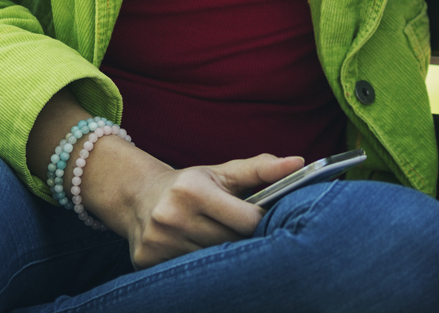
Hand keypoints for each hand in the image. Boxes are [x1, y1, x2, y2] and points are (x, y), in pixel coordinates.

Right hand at [91, 149, 303, 268]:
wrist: (139, 196)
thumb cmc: (192, 184)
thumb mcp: (224, 173)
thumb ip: (262, 169)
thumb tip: (299, 163)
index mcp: (192, 189)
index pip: (247, 220)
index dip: (261, 222)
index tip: (264, 220)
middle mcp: (171, 215)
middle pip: (231, 244)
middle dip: (244, 241)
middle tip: (248, 236)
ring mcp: (158, 242)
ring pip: (212, 263)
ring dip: (225, 258)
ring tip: (226, 245)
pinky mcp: (146, 262)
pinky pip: (190, 275)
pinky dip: (202, 270)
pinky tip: (202, 256)